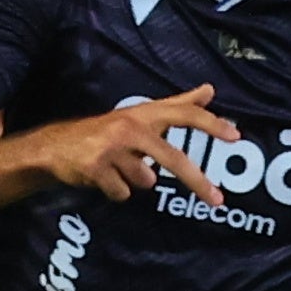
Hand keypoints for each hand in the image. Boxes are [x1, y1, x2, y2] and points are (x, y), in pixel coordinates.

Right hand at [32, 87, 238, 206]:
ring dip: (135, 181)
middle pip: (172, 158)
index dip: (209, 123)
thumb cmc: (106, 131)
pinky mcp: (96, 168)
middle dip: (196, 182)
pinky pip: (123, 193)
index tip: (235, 136)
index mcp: (143, 113)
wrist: (55, 147)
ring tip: (118, 169)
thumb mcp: (140, 114)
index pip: (182, 113)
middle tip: (217, 200)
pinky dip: (116, 191)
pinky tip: (103, 178)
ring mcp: (112, 148)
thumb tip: (209, 90)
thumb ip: (177, 105)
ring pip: (146, 181)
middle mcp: (129, 127)